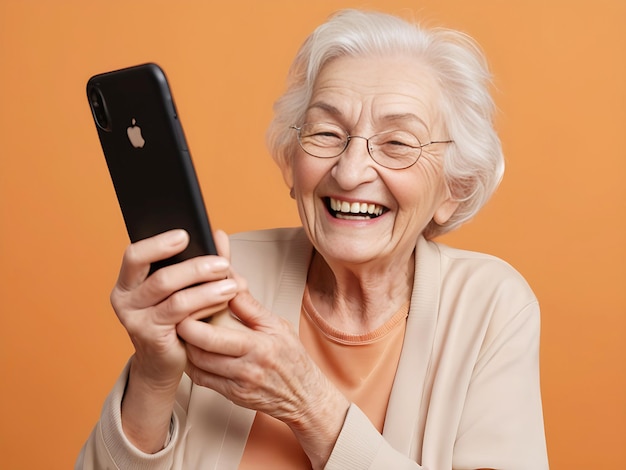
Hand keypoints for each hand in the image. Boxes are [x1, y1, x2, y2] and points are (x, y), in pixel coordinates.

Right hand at [111, 229, 237, 386]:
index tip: (185, 234)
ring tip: (232, 284)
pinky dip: (205, 306)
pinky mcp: (151, 337)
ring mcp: (135, 320)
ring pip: (175, 297)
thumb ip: (201, 260)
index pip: (135, 255)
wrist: (162, 360)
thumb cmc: (174, 317)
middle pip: (160, 277)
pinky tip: (224, 301)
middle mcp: (125, 298)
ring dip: (207, 289)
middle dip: (195, 268)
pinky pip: (181, 316)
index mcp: (128, 280)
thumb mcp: (184, 286)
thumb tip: (219, 235)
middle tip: (223, 263)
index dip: (159, 244)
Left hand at [176, 283, 349, 467]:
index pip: (217, 334)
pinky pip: (202, 380)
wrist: (305, 396)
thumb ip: (250, 306)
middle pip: (202, 351)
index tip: (187, 303)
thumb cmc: (293, 358)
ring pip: (198, 366)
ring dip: (186, 347)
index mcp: (259, 346)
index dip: (195, 320)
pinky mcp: (232, 395)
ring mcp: (238, 384)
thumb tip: (229, 283)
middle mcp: (247, 368)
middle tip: (176, 316)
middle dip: (184, 333)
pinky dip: (192, 363)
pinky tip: (192, 350)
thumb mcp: (278, 325)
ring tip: (183, 331)